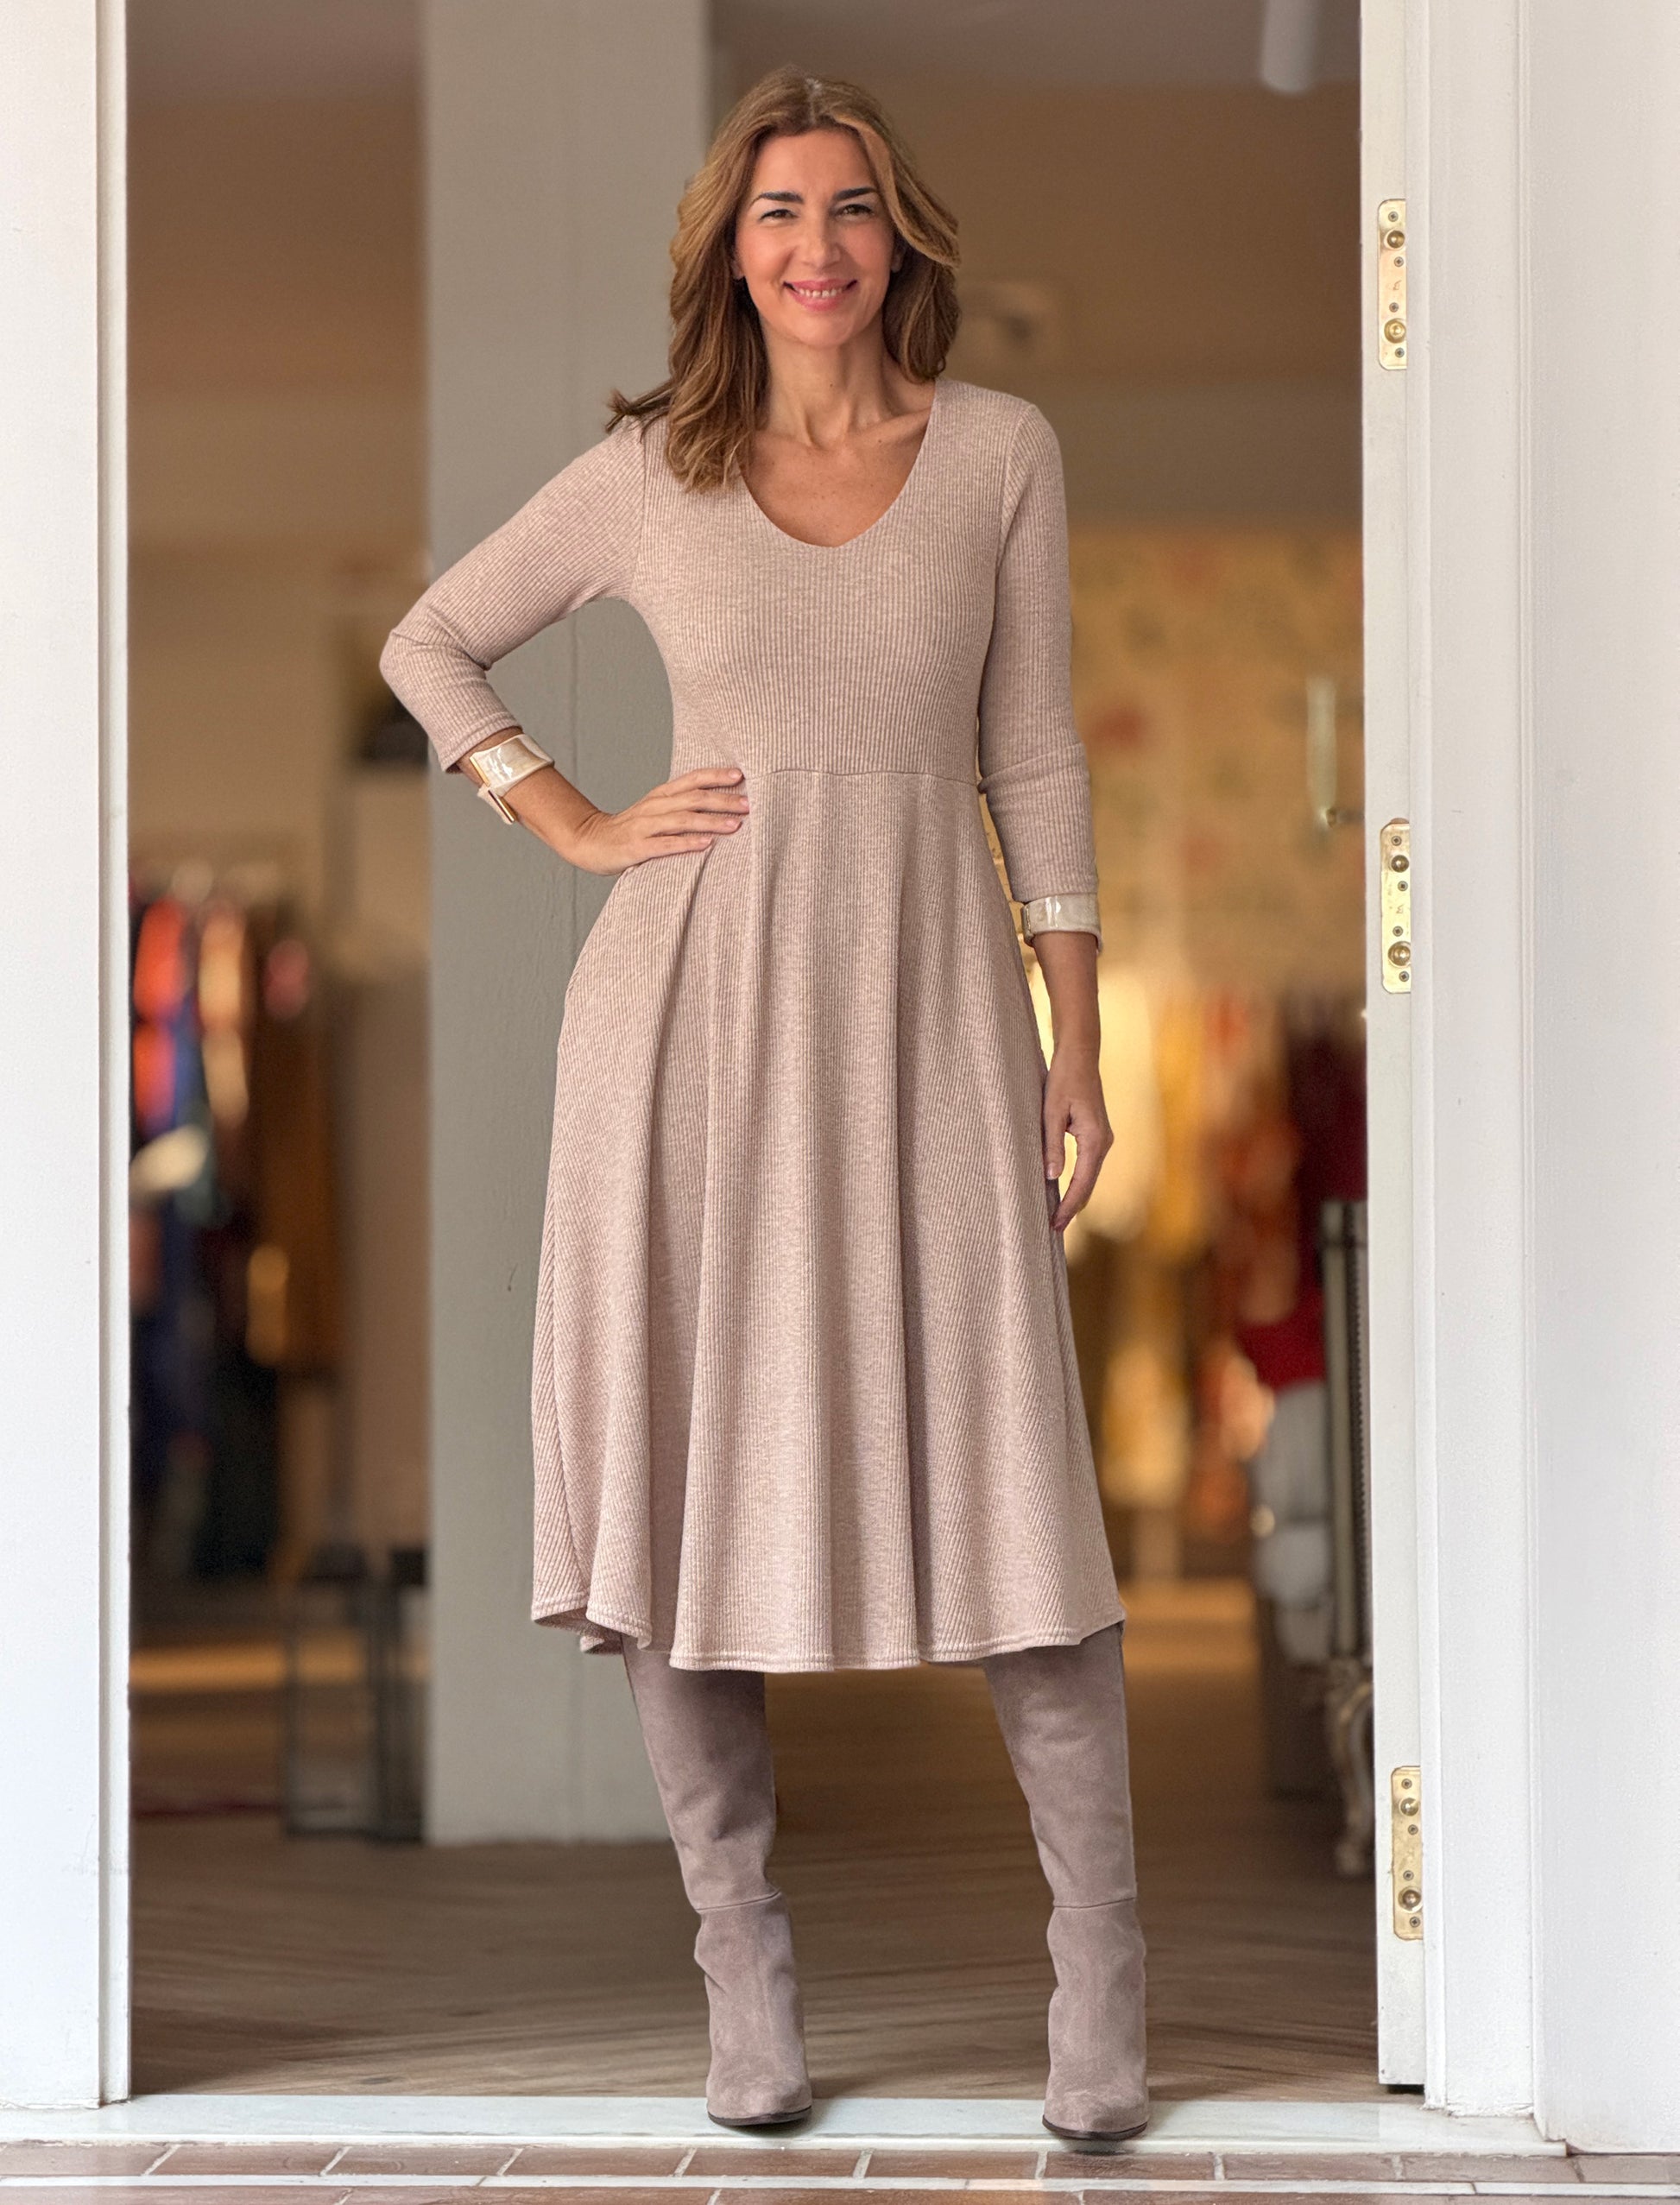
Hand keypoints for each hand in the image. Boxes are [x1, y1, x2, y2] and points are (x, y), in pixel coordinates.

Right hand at [568, 765, 749, 874]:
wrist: (587, 841)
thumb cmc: (629, 830)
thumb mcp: (654, 812)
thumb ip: (680, 807)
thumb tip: (718, 805)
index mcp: (660, 796)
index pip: (691, 779)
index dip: (715, 775)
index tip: (740, 775)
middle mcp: (654, 806)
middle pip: (693, 798)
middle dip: (722, 800)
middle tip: (748, 804)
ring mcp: (644, 826)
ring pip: (682, 819)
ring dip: (710, 821)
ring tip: (735, 825)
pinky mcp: (636, 847)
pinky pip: (665, 844)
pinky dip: (686, 843)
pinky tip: (705, 844)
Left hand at [1042, 1043, 1111, 1233]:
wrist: (1080, 1056)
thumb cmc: (1063, 1080)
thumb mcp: (1051, 1112)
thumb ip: (1052, 1145)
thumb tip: (1051, 1177)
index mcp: (1095, 1140)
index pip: (1081, 1183)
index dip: (1068, 1206)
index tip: (1055, 1224)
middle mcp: (1104, 1142)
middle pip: (1089, 1185)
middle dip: (1072, 1207)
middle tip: (1054, 1229)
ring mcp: (1102, 1139)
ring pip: (1089, 1177)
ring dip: (1075, 1197)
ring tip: (1058, 1216)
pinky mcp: (1096, 1135)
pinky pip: (1088, 1166)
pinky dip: (1077, 1182)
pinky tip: (1064, 1192)